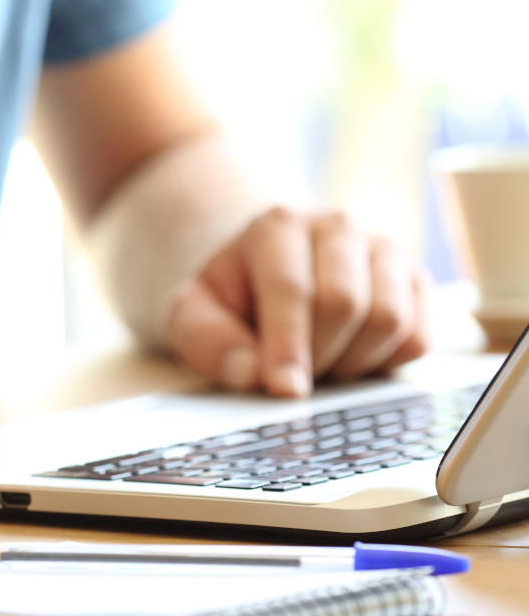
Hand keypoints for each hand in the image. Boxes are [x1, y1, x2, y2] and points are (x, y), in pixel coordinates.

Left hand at [165, 208, 428, 396]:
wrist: (268, 276)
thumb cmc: (232, 300)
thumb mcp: (195, 314)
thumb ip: (209, 340)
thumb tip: (252, 373)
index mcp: (278, 226)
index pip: (291, 288)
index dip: (288, 344)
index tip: (285, 389)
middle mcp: (338, 227)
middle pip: (344, 303)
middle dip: (317, 355)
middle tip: (293, 375)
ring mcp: (384, 250)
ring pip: (389, 320)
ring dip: (352, 361)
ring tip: (320, 362)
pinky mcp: (417, 282)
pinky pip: (420, 338)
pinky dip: (386, 364)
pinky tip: (352, 358)